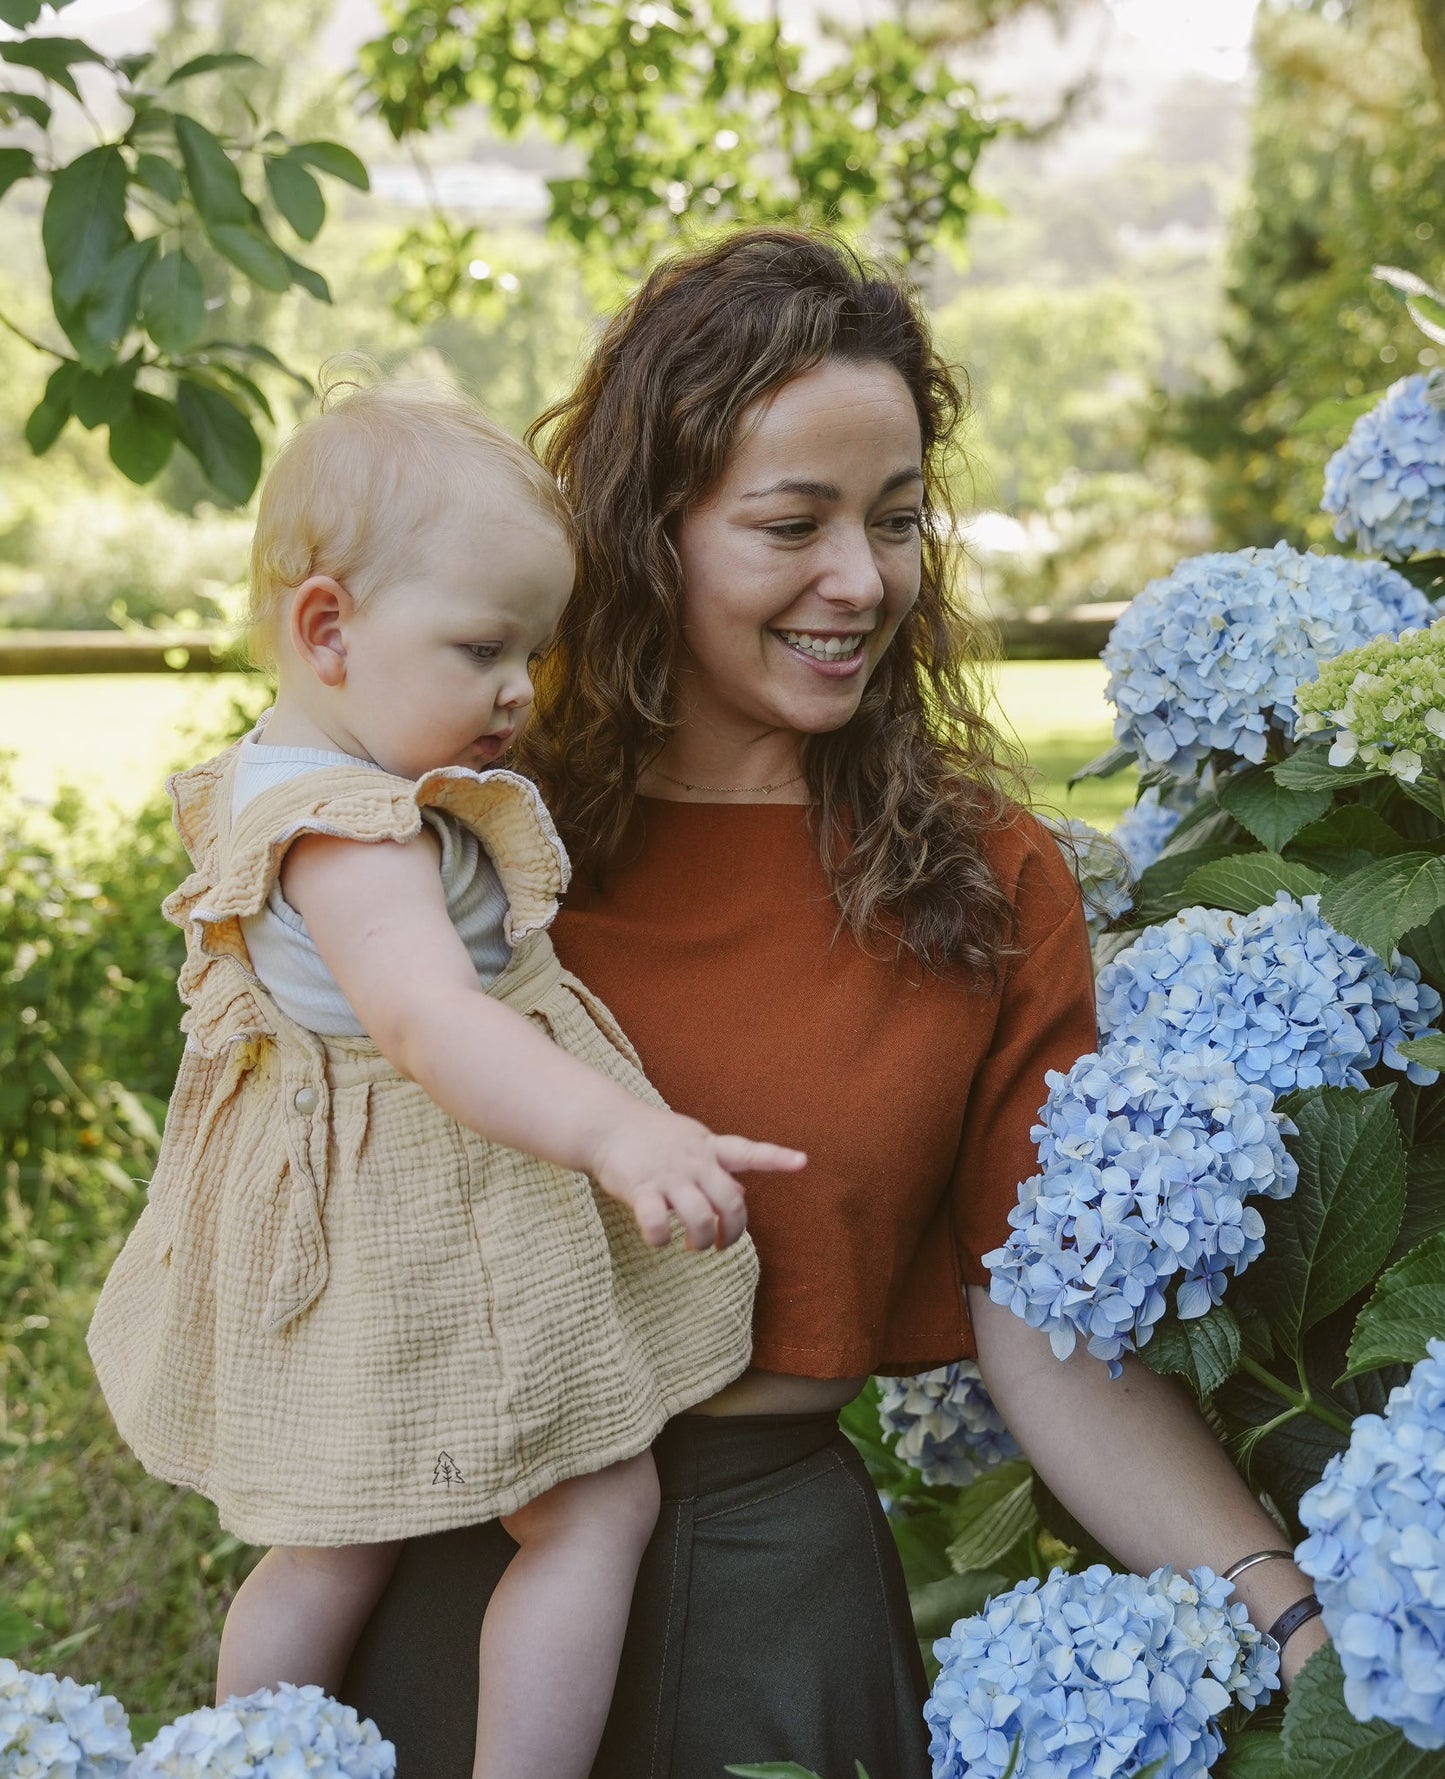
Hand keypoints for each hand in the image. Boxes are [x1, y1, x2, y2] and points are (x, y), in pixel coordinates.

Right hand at [590, 1107, 805, 1249]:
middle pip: (730, 1201)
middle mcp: (694, 1162)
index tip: (802, 1161)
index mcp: (708, 1148)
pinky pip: (657, 1224)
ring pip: (699, 1218)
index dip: (776, 1158)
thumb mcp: (692, 1144)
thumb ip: (718, 1168)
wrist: (606, 1125)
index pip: (748, 1152)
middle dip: (732, 1231)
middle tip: (721, 1245)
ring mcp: (668, 1175)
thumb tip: (743, 1194)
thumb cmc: (651, 1137)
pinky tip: (659, 1240)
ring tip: (692, 1246)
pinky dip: (661, 1239)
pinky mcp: (641, 1189)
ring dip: (700, 1240)